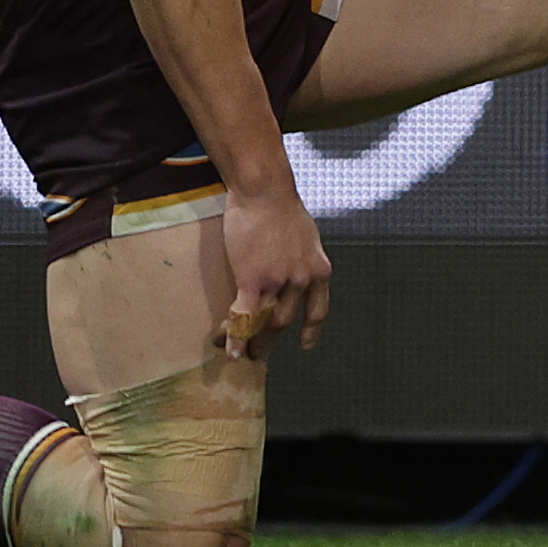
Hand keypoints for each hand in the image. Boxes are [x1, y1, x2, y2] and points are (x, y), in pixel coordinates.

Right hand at [217, 184, 331, 357]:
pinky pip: (244, 316)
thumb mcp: (307, 238)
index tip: (306, 344)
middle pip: (285, 321)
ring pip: (265, 323)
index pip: (319, 310)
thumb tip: (295, 270)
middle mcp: (301, 280)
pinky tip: (228, 349)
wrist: (266, 193)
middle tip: (259, 353)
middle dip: (271, 341)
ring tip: (243, 353)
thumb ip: (303, 259)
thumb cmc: (282, 208)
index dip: (311, 330)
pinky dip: (236, 336)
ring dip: (252, 342)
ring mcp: (278, 282)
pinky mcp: (252, 279)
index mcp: (319, 270)